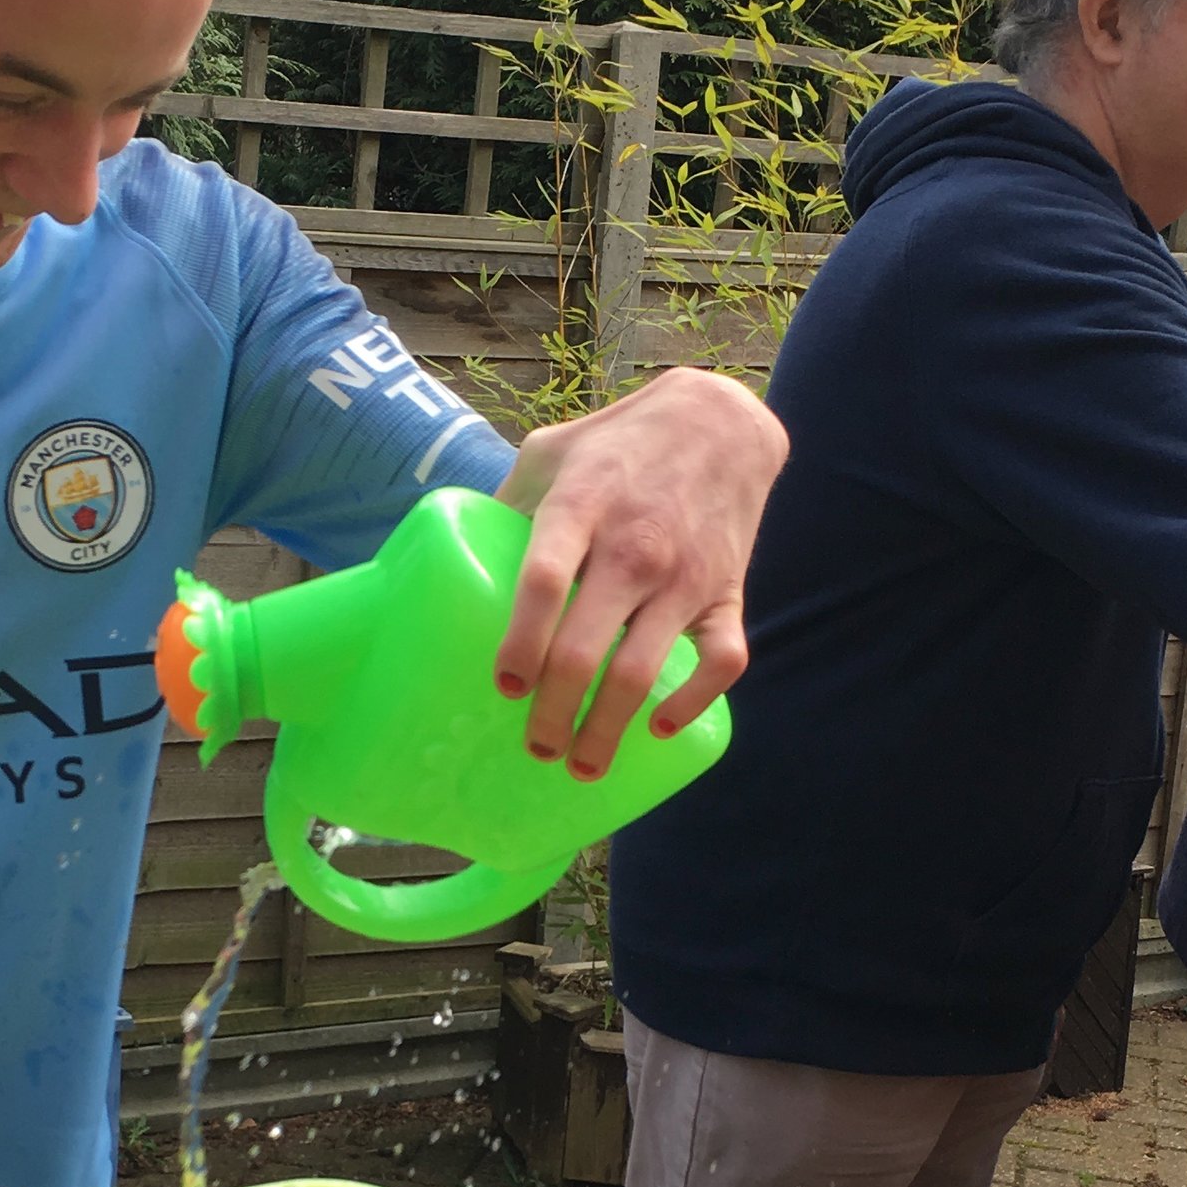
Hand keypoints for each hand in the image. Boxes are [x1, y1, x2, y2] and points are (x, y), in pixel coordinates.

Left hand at [494, 367, 785, 777]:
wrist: (721, 421)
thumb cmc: (619, 441)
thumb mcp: (552, 451)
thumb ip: (509, 503)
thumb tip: (459, 561)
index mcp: (580, 508)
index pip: (541, 586)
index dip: (518, 644)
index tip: (503, 687)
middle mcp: (632, 547)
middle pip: (582, 651)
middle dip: (553, 714)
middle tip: (535, 745)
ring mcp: (683, 576)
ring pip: (641, 673)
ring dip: (607, 731)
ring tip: (581, 765)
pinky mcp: (727, 592)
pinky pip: (721, 662)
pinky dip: (693, 702)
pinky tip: (660, 726)